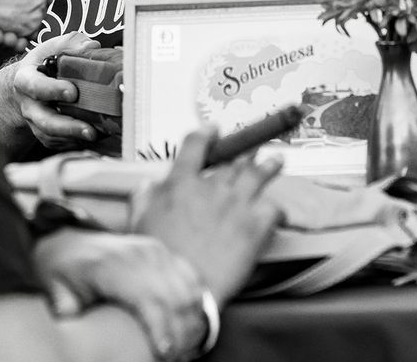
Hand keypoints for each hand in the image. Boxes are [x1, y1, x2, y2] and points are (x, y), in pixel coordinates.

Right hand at [0, 32, 102, 153]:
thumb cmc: (43, 64)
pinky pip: (60, 144)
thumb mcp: (51, 48)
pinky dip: (77, 143)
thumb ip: (70, 43)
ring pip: (52, 137)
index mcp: (26, 80)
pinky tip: (96, 137)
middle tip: (89, 129)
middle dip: (67, 127)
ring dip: (75, 139)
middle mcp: (29, 106)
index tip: (73, 92)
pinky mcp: (46, 136)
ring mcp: (36, 124)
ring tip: (97, 135)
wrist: (27, 86)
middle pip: (44, 121)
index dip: (53, 90)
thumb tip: (91, 47)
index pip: (35, 86)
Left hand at [32, 230, 208, 361]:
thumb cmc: (64, 274)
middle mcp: (135, 254)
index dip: (159, 326)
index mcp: (109, 265)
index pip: (145, 297)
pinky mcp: (162, 251)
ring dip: (191, 321)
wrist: (69, 242)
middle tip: (176, 358)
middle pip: (171, 296)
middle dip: (179, 332)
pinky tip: (191, 326)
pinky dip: (196, 303)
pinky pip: (190, 278)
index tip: (164, 352)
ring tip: (185, 348)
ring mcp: (152, 250)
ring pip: (186, 288)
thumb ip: (65, 307)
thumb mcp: (56, 290)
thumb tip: (68, 321)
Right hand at [131, 127, 283, 301]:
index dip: (207, 134)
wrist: (182, 286)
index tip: (213, 130)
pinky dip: (277, 208)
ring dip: (269, 165)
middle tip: (254, 147)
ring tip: (277, 160)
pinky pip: (275, 208)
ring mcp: (236, 204)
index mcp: (181, 182)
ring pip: (259, 175)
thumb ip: (146, 193)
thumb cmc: (159, 257)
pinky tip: (277, 209)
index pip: (196, 144)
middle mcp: (211, 187)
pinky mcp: (256, 226)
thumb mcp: (139, 218)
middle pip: (234, 159)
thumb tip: (154, 183)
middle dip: (245, 151)